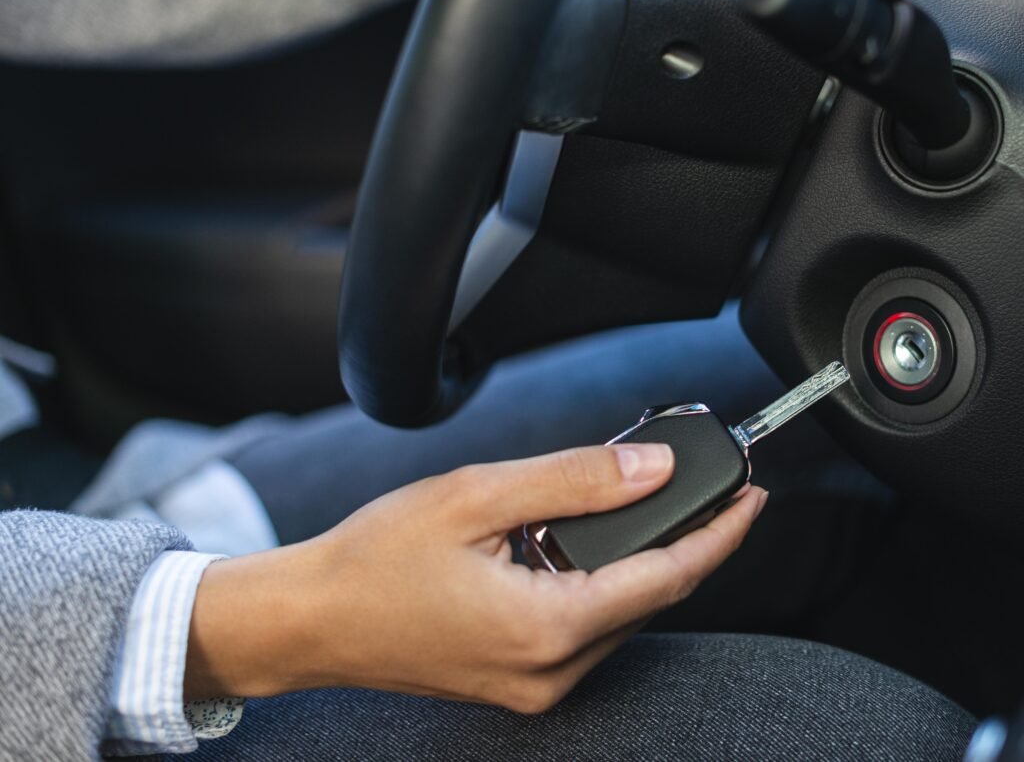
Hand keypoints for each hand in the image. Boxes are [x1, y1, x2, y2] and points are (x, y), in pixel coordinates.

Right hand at [184, 444, 766, 712]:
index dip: (720, 532)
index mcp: (548, 627)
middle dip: (679, 538)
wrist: (312, 618)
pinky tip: (580, 546)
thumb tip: (653, 468)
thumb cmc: (377, 557)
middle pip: (649, 598)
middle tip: (693, 483)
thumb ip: (574, 480)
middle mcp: (551, 672)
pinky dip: (597, 585)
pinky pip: (584, 630)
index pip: (668, 576)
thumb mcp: (477, 496)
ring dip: (635, 561)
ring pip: (618, 614)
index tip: (754, 497)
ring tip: (634, 504)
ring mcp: (532, 687)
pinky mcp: (515, 682)